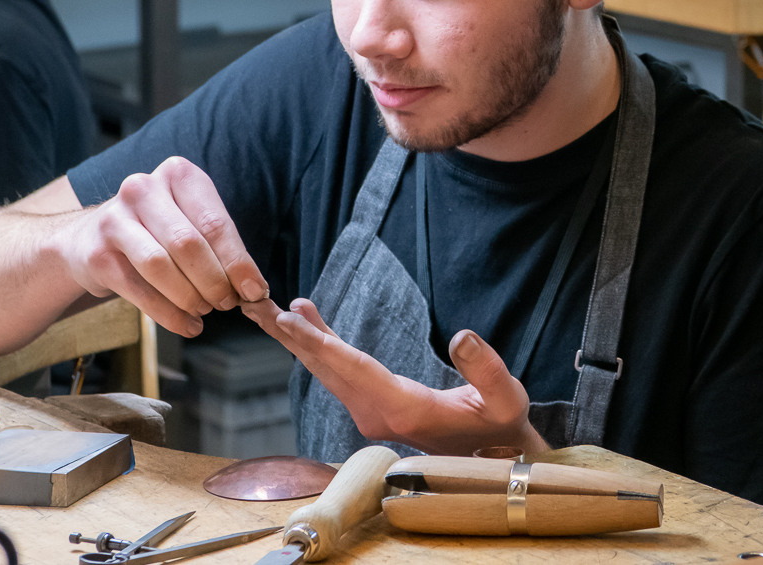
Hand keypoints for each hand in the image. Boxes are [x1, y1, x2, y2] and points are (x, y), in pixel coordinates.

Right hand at [52, 156, 267, 336]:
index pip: (215, 223)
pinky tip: (186, 324)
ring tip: (205, 312)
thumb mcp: (189, 220)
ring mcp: (114, 220)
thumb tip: (252, 287)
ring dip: (190, 297)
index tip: (255, 290)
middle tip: (227, 303)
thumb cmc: (156, 230)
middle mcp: (143, 189)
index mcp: (177, 174)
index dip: (238, 262)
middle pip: (188, 244)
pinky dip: (168, 314)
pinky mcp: (97, 254)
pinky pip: (138, 290)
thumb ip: (218, 246)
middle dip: (214, 281)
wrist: (90, 239)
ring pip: (161, 266)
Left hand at [244, 296, 549, 455]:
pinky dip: (320, 347)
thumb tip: (463, 336)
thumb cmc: (500, 427)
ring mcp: (372, 412)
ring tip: (271, 308)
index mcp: (404, 408)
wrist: (493, 457)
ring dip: (299, 340)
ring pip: (328, 372)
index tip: (289, 320)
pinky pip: (339, 373)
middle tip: (256, 306)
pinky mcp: (374, 406)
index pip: (353, 369)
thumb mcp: (507, 399)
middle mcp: (378, 412)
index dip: (320, 342)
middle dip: (291, 336)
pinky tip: (308, 324)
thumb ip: (486, 369)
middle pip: (327, 369)